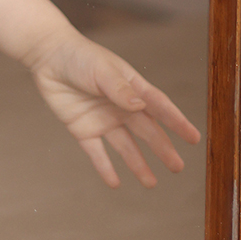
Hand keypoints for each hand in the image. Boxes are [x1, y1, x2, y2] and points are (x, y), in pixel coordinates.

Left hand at [27, 30, 201, 187]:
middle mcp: (121, 107)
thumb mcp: (102, 70)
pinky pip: (96, 152)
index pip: (160, 108)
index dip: (177, 122)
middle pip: (146, 132)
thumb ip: (119, 89)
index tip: (194, 138)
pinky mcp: (83, 128)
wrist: (47, 56)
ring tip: (151, 183)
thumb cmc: (79, 56)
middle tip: (177, 167)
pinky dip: (104, 168)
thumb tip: (140, 106)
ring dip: (138, 164)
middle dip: (162, 149)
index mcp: (132, 88)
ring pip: (125, 147)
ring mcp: (103, 119)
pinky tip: (114, 183)